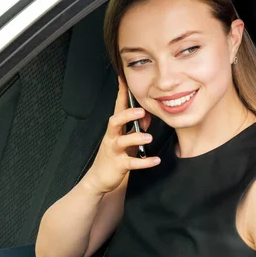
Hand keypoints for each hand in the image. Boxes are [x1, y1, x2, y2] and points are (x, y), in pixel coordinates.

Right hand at [83, 78, 159, 194]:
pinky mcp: (118, 165)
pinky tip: (156, 160)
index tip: (123, 78)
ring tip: (149, 138)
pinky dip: (145, 162)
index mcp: (114, 129)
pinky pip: (132, 163)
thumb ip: (136, 127)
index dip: (121, 93)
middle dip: (127, 115)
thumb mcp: (125, 139)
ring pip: (122, 142)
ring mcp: (114, 151)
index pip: (118, 107)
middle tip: (141, 111)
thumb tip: (148, 117)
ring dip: (136, 138)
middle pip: (115, 121)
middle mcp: (112, 137)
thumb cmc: (114, 155)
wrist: (99, 178)